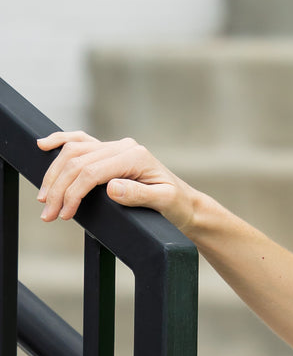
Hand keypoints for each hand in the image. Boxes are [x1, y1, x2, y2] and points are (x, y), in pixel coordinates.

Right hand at [36, 131, 198, 232]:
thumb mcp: (164, 202)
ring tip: (43, 199)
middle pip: (77, 162)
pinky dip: (60, 143)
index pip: (92, 172)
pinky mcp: (109, 152)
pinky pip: (80, 141)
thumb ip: (138, 195)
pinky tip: (43, 147)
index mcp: (135, 156)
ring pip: (73, 152)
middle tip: (47, 214)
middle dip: (58, 189)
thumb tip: (110, 188)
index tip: (64, 213)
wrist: (184, 203)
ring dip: (54, 175)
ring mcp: (115, 147)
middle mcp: (123, 146)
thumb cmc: (176, 205)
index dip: (73, 193)